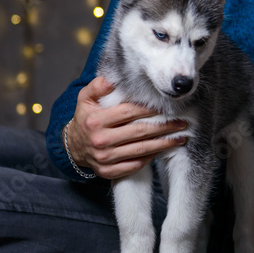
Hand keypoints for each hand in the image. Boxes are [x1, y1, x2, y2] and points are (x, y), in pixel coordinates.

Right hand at [65, 76, 187, 179]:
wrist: (72, 146)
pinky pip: (135, 165)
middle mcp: (100, 140)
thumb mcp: (85, 98)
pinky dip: (150, 158)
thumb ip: (98, 86)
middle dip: (164, 127)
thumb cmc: (85, 118)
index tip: (165, 107)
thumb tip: (112, 80)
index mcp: (96, 121)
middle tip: (181, 123)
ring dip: (163, 144)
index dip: (148, 109)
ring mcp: (105, 158)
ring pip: (141, 150)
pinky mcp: (109, 172)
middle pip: (139, 132)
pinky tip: (162, 150)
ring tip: (180, 138)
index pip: (128, 112)